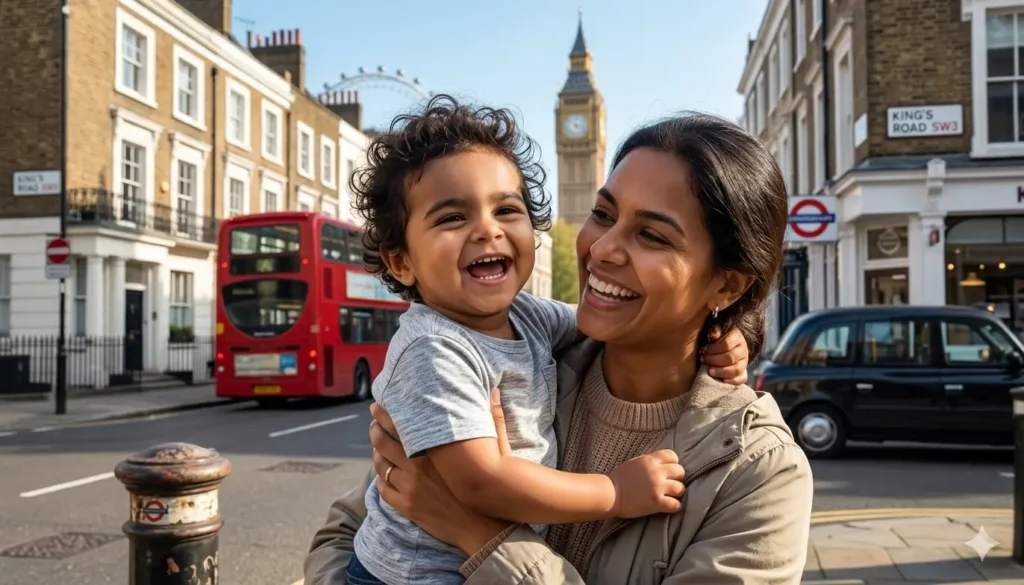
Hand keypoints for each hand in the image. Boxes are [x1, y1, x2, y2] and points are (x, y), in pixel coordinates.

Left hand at [368, 394, 511, 555]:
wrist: (485, 528)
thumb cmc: (492, 486)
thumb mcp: (496, 449)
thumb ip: (492, 418)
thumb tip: (493, 391)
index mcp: (435, 450)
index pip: (401, 425)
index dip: (386, 413)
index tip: (379, 405)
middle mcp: (418, 467)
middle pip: (384, 443)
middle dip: (376, 429)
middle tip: (374, 422)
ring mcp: (410, 489)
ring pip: (381, 465)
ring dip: (376, 453)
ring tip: (377, 446)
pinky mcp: (408, 508)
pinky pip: (384, 490)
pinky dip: (381, 478)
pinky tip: (384, 473)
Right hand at [606, 449, 685, 517]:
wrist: (609, 493)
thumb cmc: (618, 479)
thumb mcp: (634, 463)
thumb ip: (649, 463)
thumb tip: (661, 465)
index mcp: (649, 460)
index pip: (672, 455)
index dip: (674, 464)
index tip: (669, 471)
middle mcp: (656, 471)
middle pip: (680, 471)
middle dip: (677, 478)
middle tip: (671, 485)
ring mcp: (657, 487)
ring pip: (680, 488)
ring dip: (677, 493)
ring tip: (671, 497)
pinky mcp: (656, 502)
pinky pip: (676, 505)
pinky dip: (674, 507)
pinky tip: (669, 507)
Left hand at [702, 326, 748, 384]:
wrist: (727, 348)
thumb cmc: (717, 340)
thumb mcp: (716, 333)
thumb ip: (714, 332)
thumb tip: (713, 332)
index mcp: (737, 337)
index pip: (726, 344)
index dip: (713, 349)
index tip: (703, 351)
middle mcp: (743, 349)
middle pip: (730, 357)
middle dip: (714, 360)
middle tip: (703, 360)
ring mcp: (744, 362)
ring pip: (736, 369)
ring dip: (721, 372)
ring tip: (709, 371)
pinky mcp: (744, 373)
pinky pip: (742, 379)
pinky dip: (733, 381)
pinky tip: (722, 381)